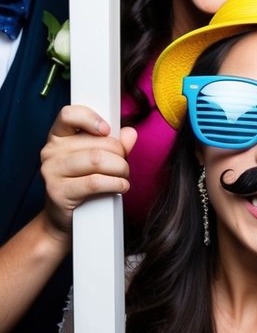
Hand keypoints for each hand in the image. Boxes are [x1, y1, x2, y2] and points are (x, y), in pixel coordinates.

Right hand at [40, 105, 136, 239]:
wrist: (63, 218)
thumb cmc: (81, 182)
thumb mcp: (96, 159)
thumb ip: (114, 143)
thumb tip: (130, 133)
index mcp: (58, 136)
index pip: (69, 114)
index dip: (91, 118)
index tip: (107, 129)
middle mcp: (51, 151)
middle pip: (95, 142)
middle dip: (119, 153)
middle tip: (124, 163)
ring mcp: (52, 172)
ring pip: (97, 160)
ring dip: (120, 168)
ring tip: (124, 175)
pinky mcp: (58, 192)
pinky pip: (94, 182)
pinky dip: (115, 183)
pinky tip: (122, 186)